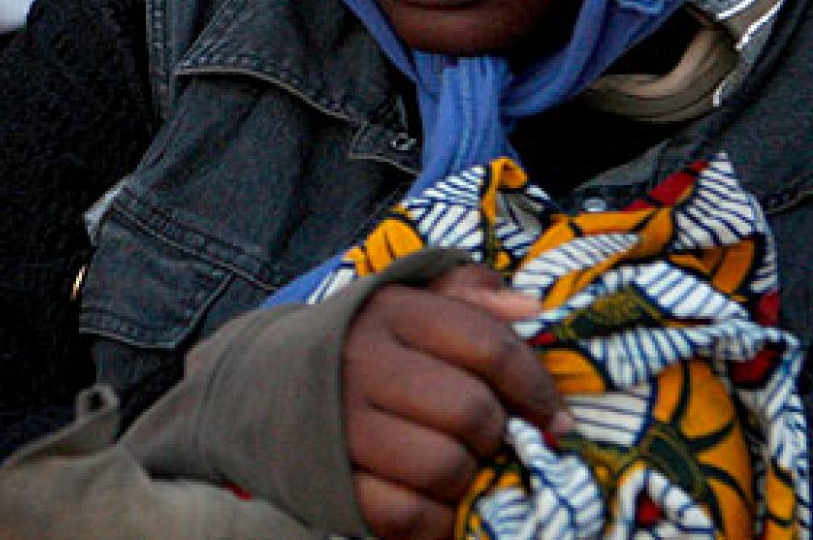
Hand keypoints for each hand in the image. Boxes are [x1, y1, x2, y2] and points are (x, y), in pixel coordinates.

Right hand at [341, 264, 565, 538]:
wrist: (261, 383)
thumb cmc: (361, 342)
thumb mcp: (406, 300)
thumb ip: (468, 295)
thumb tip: (532, 311)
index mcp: (389, 311)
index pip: (488, 347)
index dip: (535, 386)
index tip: (552, 414)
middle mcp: (360, 363)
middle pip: (471, 413)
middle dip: (497, 434)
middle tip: (490, 439)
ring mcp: (341, 427)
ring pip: (444, 468)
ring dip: (466, 477)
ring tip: (457, 465)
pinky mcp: (331, 483)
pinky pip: (408, 516)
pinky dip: (435, 520)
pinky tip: (434, 502)